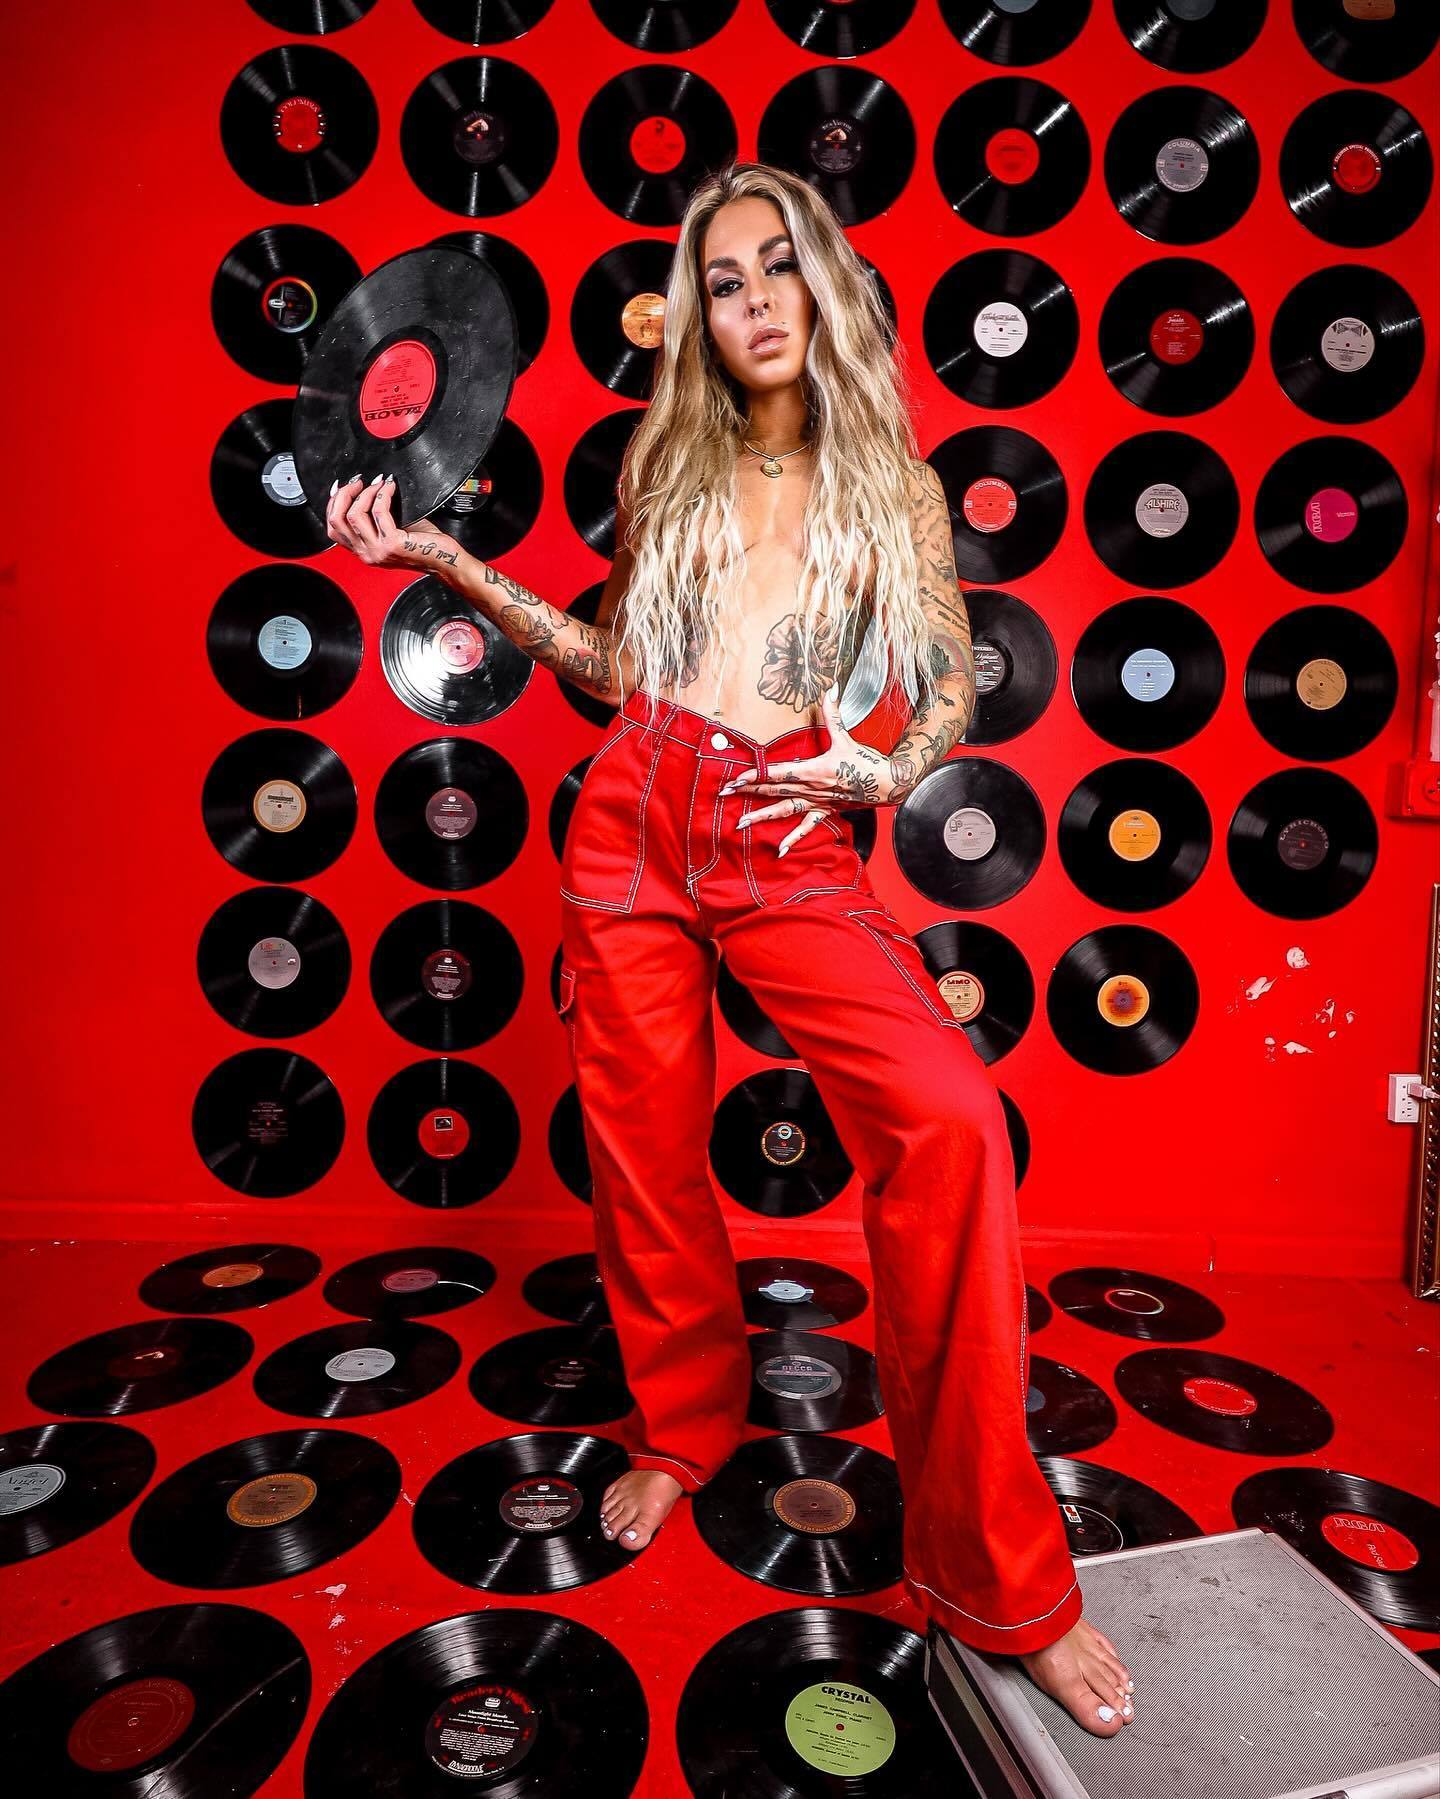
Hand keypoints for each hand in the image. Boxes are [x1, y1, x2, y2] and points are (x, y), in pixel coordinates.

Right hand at [325, 472, 463, 574]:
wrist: (444, 560)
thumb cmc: (423, 545)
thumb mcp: (390, 532)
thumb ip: (374, 519)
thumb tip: (366, 490)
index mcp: (363, 551)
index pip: (334, 528)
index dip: (333, 504)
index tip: (341, 488)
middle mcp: (367, 553)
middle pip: (338, 520)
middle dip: (345, 494)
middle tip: (359, 481)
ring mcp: (378, 550)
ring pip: (355, 514)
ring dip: (366, 493)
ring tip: (378, 484)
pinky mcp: (392, 544)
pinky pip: (379, 511)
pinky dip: (384, 494)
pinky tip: (391, 488)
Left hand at [720, 680, 892, 854]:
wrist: (886, 784)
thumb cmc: (865, 762)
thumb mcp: (846, 738)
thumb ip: (833, 714)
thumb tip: (831, 690)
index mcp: (813, 770)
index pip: (777, 772)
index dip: (756, 775)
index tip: (736, 778)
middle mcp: (811, 789)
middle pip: (773, 790)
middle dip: (748, 791)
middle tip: (724, 793)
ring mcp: (816, 802)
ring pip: (783, 810)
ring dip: (761, 817)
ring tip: (740, 824)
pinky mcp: (824, 811)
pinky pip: (806, 827)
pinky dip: (793, 840)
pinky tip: (780, 852)